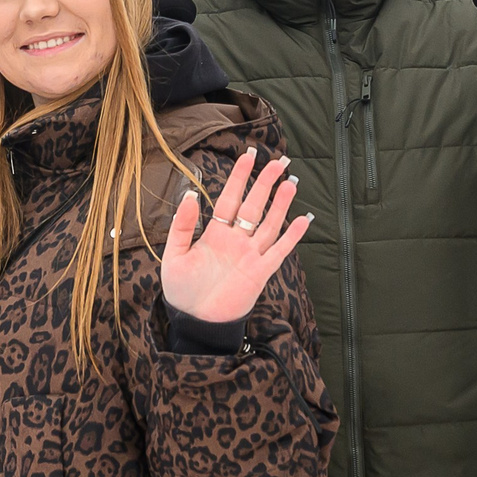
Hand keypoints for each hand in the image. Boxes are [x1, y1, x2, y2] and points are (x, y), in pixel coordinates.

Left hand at [162, 148, 310, 325]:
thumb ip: (183, 225)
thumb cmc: (183, 289)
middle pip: (254, 206)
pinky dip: (291, 236)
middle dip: (266, 184)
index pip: (231, 198)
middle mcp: (236, 240)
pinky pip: (278, 251)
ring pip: (269, 224)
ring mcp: (250, 255)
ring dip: (281, 205)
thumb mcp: (174, 254)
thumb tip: (191, 194)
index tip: (249, 156)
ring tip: (291, 183)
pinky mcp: (259, 272)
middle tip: (279, 162)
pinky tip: (302, 220)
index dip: (240, 177)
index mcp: (215, 233)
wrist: (195, 320)